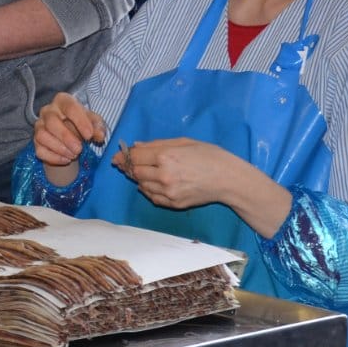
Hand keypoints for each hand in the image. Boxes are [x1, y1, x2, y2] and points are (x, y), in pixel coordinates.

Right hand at [33, 92, 107, 166]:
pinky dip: (53, 157)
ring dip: (59, 148)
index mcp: (63, 101)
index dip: (80, 121)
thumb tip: (100, 136)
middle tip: (79, 149)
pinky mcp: (36, 141)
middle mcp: (48, 111)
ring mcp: (39, 126)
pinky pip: (40, 150)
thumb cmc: (82, 123)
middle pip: (52, 121)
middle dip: (66, 137)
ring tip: (74, 155)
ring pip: (42, 136)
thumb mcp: (93, 122)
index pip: (69, 107)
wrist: (70, 136)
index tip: (90, 135)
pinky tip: (66, 160)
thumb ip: (98, 127)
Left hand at [111, 137, 243, 210]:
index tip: (120, 155)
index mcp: (165, 157)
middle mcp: (163, 175)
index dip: (125, 156)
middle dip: (128, 167)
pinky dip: (147, 190)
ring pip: (142, 185)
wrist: (228, 179)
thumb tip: (136, 146)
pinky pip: (152, 197)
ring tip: (140, 172)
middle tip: (124, 163)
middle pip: (135, 172)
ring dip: (138, 178)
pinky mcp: (173, 204)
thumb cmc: (209, 155)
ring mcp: (168, 192)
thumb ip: (157, 144)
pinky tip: (150, 184)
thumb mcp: (184, 142)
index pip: (135, 157)